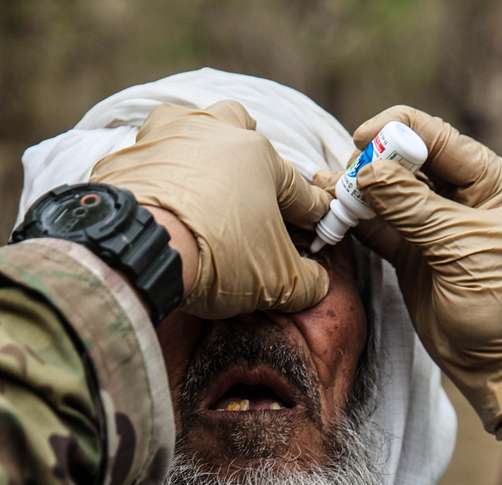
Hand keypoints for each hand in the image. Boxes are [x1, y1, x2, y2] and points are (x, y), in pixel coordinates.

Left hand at [92, 101, 331, 318]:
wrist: (141, 250)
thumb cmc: (218, 256)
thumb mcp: (277, 281)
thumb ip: (307, 281)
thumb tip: (316, 282)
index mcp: (260, 157)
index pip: (299, 191)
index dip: (312, 216)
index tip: (315, 233)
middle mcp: (215, 132)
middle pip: (242, 130)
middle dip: (251, 156)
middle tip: (249, 195)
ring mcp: (166, 137)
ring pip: (192, 129)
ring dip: (200, 152)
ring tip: (200, 190)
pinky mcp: (127, 155)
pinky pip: (149, 158)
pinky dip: (157, 176)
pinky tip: (159, 204)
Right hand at [347, 105, 501, 440]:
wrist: (494, 365)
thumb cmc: (500, 304)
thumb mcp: (460, 246)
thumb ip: (414, 207)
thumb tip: (369, 172)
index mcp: (495, 184)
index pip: (443, 139)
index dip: (400, 133)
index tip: (361, 141)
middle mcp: (466, 198)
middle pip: (411, 162)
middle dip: (373, 164)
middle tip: (343, 179)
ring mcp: (436, 226)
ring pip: (389, 195)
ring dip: (357, 192)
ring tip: (326, 192)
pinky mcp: (413, 254)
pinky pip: (379, 228)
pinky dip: (355, 221)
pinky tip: (331, 211)